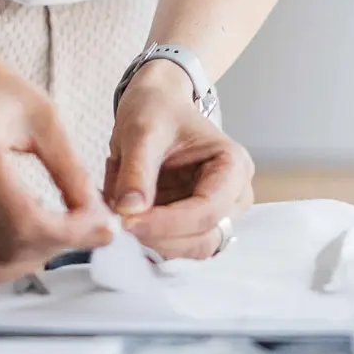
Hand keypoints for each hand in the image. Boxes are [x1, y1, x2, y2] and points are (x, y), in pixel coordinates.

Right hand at [0, 43, 112, 283]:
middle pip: (8, 248)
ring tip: (51, 224)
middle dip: (55, 246)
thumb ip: (70, 170)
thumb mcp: (42, 117)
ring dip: (29, 252)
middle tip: (82, 226)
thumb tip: (99, 217)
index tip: (101, 228)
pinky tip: (15, 219)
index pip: (26, 224)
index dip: (70, 235)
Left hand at [104, 61, 254, 258]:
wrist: (157, 105)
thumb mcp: (142, 131)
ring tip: (123, 217)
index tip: (128, 221)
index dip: (168, 223)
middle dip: (160, 235)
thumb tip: (130, 211)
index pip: (208, 210)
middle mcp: (234, 194)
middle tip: (119, 223)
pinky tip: (131, 219)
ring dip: (155, 241)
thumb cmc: (157, 110)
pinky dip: (152, 239)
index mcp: (233, 165)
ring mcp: (218, 212)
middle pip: (204, 237)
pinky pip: (178, 245)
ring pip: (192, 248)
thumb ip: (137, 170)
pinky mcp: (197, 223)